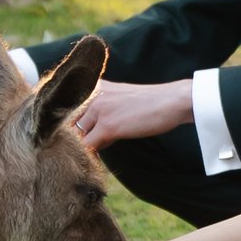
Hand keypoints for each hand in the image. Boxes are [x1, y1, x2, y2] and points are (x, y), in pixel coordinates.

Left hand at [69, 76, 195, 148]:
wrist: (172, 100)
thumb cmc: (149, 103)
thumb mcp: (118, 99)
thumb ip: (100, 112)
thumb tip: (86, 137)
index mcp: (93, 85)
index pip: (68, 109)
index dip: (69, 126)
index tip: (73, 137)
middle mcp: (91, 93)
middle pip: (69, 123)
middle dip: (75, 138)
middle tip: (86, 147)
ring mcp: (98, 109)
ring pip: (76, 135)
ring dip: (83, 147)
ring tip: (97, 150)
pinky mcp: (108, 125)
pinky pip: (89, 146)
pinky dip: (91, 154)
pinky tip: (101, 155)